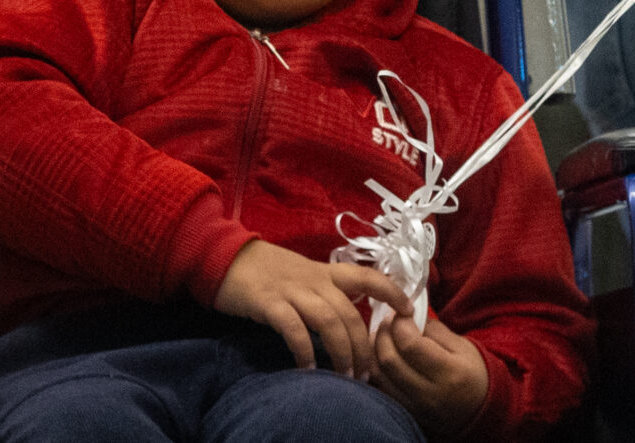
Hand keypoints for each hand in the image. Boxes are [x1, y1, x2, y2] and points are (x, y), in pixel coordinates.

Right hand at [211, 241, 409, 382]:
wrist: (226, 257)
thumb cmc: (268, 271)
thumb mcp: (304, 276)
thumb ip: (327, 293)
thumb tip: (352, 322)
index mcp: (326, 272)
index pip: (367, 276)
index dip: (391, 291)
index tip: (408, 311)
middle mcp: (314, 280)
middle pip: (350, 312)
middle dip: (363, 347)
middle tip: (367, 376)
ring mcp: (292, 290)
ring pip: (328, 320)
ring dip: (341, 351)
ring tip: (345, 377)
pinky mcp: (269, 303)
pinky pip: (293, 328)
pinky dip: (304, 350)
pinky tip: (308, 369)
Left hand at [374, 315, 489, 438]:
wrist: (478, 410)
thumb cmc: (472, 372)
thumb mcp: (462, 346)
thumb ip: (434, 330)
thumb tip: (406, 317)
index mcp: (450, 372)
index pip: (410, 345)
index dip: (399, 324)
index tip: (400, 313)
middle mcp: (429, 393)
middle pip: (389, 361)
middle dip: (383, 334)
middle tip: (387, 322)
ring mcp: (415, 407)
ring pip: (379, 375)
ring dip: (373, 350)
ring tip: (381, 336)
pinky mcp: (405, 413)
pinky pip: (380, 388)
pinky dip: (376, 368)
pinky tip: (381, 355)